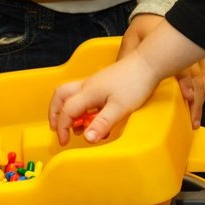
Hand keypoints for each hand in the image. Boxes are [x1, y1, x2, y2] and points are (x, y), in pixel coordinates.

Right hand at [48, 52, 163, 145]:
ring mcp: (95, 82)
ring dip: (68, 109)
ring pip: (71, 94)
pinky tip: (93, 116)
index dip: (62, 127)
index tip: (64, 141)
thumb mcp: (119, 108)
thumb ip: (101, 123)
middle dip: (55, 112)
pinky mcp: (103, 82)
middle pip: (61, 95)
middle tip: (57, 128)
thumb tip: (87, 138)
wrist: (149, 63)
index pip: (67, 110)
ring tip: (76, 126)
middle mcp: (88, 85)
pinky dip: (81, 106)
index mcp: (88, 92)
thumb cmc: (135, 83)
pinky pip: (84, 94)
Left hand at [122, 15, 204, 128]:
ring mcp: (192, 60)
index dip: (187, 82)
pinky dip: (199, 99)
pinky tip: (194, 113)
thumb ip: (128, 54)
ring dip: (199, 103)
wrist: (157, 15)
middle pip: (197, 78)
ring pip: (202, 83)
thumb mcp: (134, 36)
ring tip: (194, 122)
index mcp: (171, 47)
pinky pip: (202, 84)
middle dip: (196, 99)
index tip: (188, 97)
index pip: (184, 66)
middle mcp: (185, 55)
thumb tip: (118, 74)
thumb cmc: (146, 26)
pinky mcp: (194, 65)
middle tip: (192, 119)